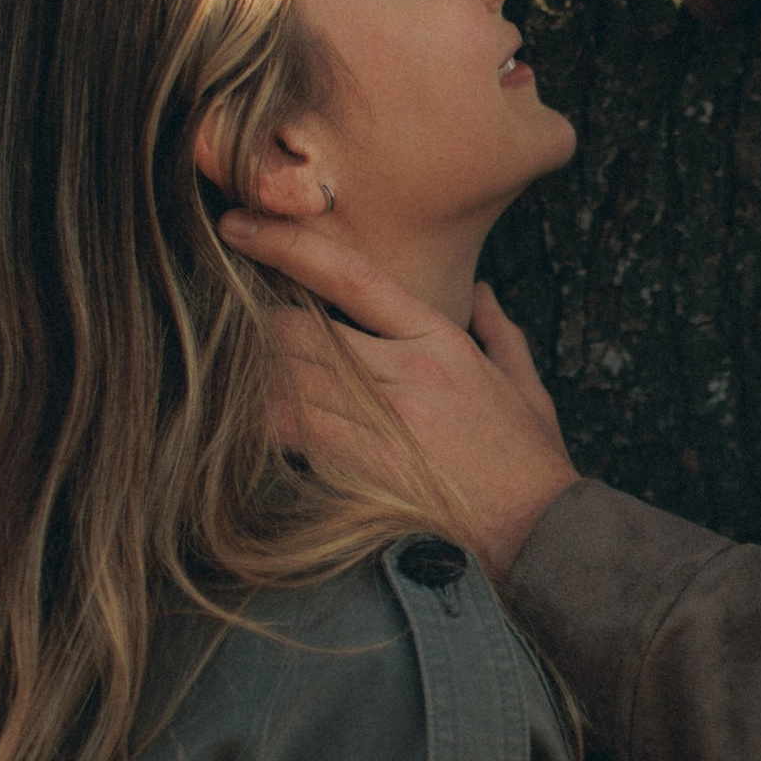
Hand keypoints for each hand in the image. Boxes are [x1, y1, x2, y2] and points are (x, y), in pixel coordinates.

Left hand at [218, 210, 577, 569]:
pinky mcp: (362, 468)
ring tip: (220, 367)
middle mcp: (407, 372)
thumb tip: (484, 294)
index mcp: (441, 341)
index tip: (242, 227)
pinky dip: (261, 423)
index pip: (352, 277)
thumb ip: (501, 334)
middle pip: (300, 328)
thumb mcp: (527, 387)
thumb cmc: (532, 464)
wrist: (540, 534)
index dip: (288, 246)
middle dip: (258, 323)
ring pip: (286, 378)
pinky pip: (289, 433)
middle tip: (224, 319)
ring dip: (251, 373)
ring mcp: (383, 421)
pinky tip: (240, 420)